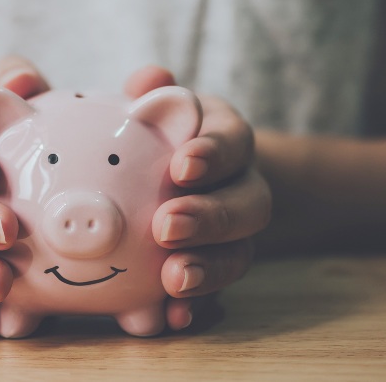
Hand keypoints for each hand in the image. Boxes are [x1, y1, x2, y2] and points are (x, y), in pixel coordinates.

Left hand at [125, 66, 270, 329]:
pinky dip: (199, 305)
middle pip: (248, 203)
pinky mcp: (217, 267)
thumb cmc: (157, 136)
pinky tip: (173, 317)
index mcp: (223, 141)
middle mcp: (239, 186)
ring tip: (173, 279)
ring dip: (209, 268)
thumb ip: (151, 94)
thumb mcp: (155, 109)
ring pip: (240, 253)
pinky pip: (218, 292)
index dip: (214, 153)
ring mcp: (233, 233)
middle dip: (211, 216)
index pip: (233, 141)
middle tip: (167, 225)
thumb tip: (149, 80)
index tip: (182, 164)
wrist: (179, 179)